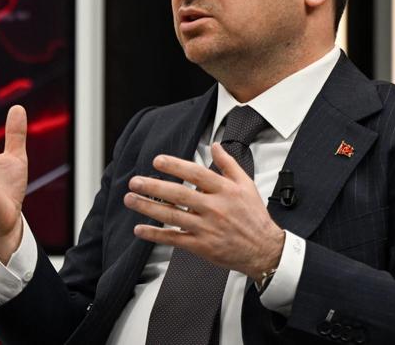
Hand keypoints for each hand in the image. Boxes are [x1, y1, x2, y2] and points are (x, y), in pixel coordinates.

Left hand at [124, 143, 284, 281]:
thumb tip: (215, 145)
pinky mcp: (201, 246)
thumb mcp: (246, 185)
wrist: (264, 249)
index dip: (175, 166)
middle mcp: (214, 208)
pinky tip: (140, 228)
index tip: (157, 161)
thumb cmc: (254, 217)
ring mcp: (206, 228)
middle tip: (135, 181)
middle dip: (154, 187)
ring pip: (172, 216)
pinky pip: (174, 239)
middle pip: (179, 194)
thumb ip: (229, 164)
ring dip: (148, 207)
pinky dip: (155, 234)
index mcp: (225, 190)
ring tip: (131, 199)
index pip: (196, 173)